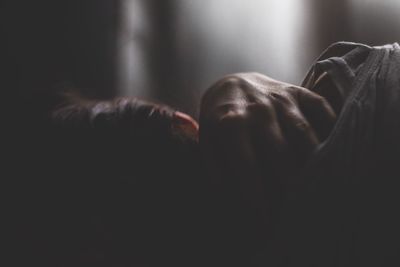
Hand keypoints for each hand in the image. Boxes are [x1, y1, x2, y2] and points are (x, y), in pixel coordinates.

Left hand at [199, 73, 336, 246]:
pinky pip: (322, 109)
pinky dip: (332, 130)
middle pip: (280, 154)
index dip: (255, 199)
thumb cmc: (219, 120)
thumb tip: (230, 204)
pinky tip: (336, 152)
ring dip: (314, 163)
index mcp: (231, 124)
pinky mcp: (299, 91)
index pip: (246, 168)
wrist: (231, 83)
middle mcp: (258, 110)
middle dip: (289, 188)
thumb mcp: (207, 141)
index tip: (263, 224)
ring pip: (304, 134)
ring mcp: (282, 98)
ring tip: (319, 190)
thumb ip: (216, 170)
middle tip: (296, 213)